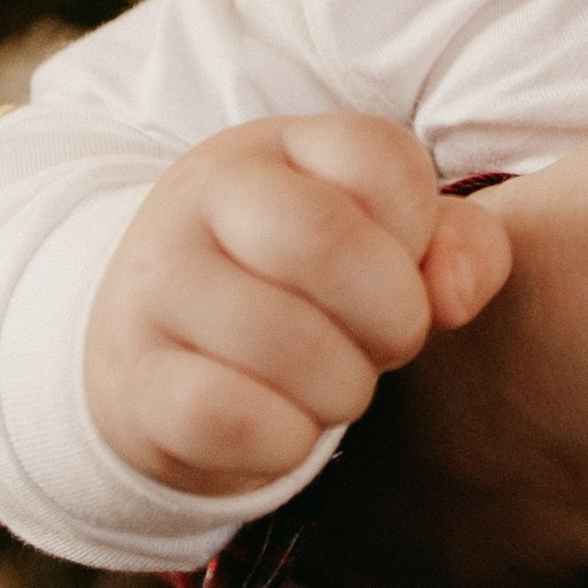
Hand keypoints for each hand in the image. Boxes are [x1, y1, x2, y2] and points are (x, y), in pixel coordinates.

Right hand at [85, 113, 510, 499]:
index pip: (380, 158)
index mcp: (277, 146)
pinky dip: (284, 442)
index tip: (403, 273)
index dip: (421, 235)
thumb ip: (455, 247)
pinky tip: (283, 432)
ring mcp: (156, 285)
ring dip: (342, 388)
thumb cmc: (300, 293)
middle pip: (325, 241)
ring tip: (334, 389)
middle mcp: (203, 196)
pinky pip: (227, 416)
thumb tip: (455, 296)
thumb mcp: (383, 246)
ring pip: (279, 338)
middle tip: (388, 346)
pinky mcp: (132, 381)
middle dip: (392, 317)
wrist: (155, 358)